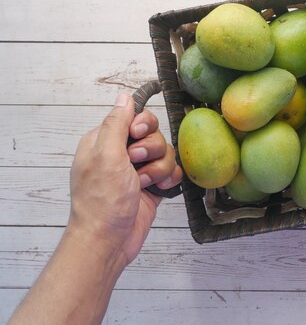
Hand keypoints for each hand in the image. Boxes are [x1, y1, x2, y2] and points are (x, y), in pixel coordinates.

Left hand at [69, 94, 182, 264]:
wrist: (109, 241)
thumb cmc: (102, 201)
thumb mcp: (106, 156)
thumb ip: (117, 123)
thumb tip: (125, 97)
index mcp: (104, 141)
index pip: (133, 117)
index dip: (142, 125)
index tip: (137, 135)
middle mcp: (121, 153)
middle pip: (154, 134)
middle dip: (152, 149)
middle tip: (137, 163)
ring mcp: (138, 171)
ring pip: (166, 153)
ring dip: (160, 168)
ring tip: (145, 183)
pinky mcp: (152, 186)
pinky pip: (172, 172)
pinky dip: (169, 179)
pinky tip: (159, 189)